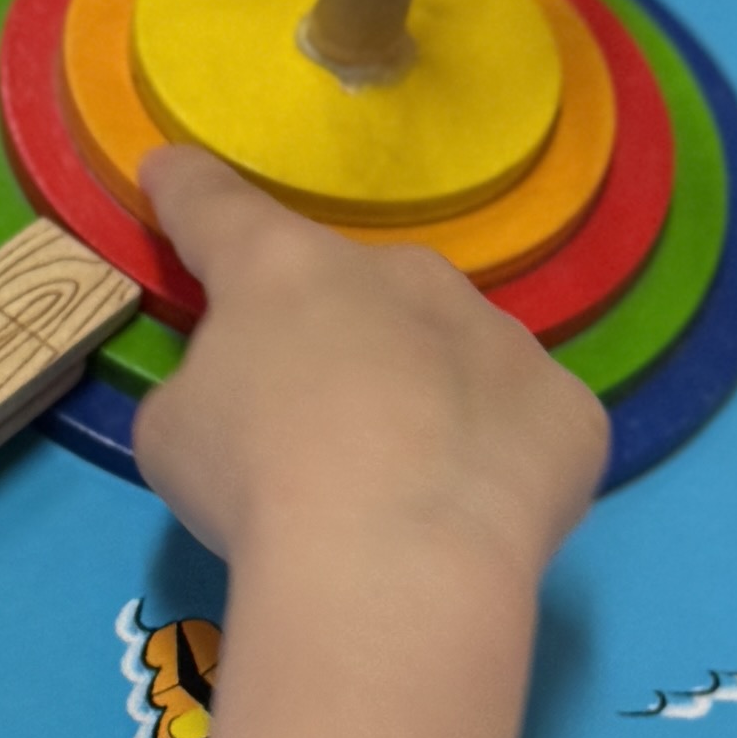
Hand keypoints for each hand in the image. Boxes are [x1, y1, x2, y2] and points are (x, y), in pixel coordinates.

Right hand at [130, 142, 605, 600]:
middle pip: (355, 290)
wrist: (396, 567)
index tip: (171, 170)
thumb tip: (249, 398)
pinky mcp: (565, 407)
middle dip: (333, 336)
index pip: (219, 211)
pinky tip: (469, 509)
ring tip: (399, 480)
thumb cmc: (257, 489)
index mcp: (283, 269)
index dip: (187, 190)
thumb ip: (208, 386)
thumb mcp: (173, 434)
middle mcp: (401, 276)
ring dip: (421, 390)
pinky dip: (494, 453)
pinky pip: (520, 420)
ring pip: (449, 349)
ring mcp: (497, 334)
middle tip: (310, 421)